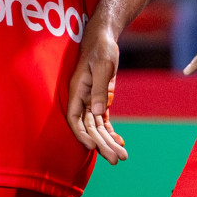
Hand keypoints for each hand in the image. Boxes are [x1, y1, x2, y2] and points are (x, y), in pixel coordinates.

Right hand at [66, 18, 128, 163]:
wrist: (104, 36)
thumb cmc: (101, 48)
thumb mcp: (103, 66)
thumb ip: (100, 89)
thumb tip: (97, 113)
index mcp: (77, 90)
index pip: (74, 118)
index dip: (81, 134)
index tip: (92, 148)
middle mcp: (81, 98)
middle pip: (88, 127)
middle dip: (101, 145)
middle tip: (117, 160)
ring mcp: (90, 100)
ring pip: (97, 126)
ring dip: (108, 142)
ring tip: (122, 157)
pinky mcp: (100, 99)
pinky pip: (103, 120)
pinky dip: (110, 131)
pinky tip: (120, 142)